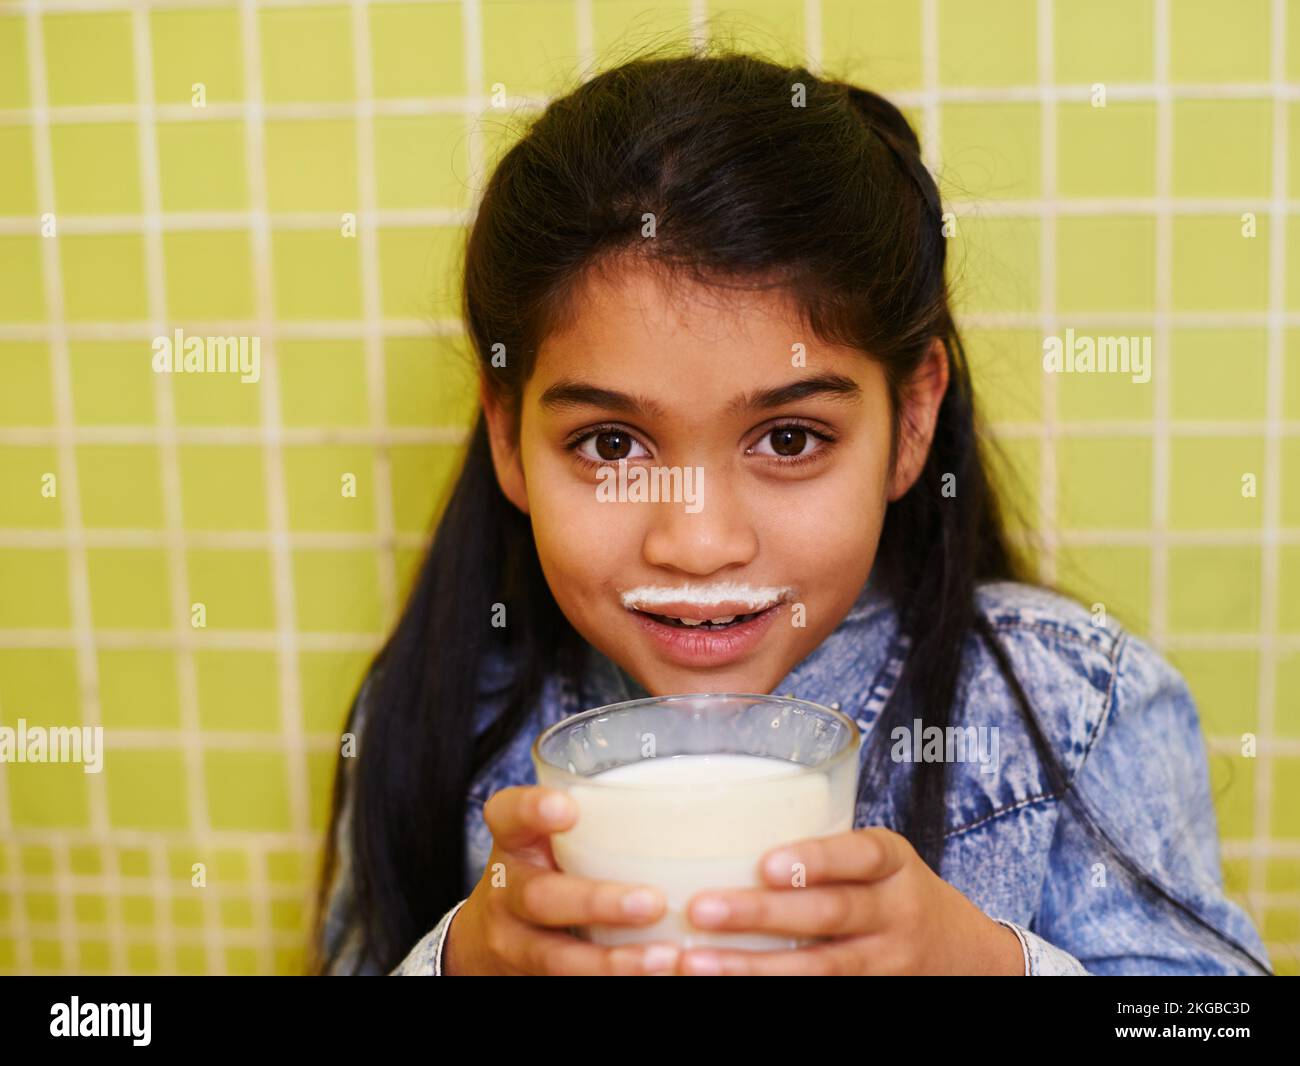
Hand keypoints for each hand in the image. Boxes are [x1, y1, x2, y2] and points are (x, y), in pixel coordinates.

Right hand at [443, 785, 681, 974]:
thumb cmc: (551, 868)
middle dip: (596, 902)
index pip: (509, 815)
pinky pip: (569, 984)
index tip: (568, 809)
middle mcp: (507, 892)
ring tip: (666, 957)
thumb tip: (708, 802)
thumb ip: (603, 821)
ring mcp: (516, 942)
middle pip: (540, 897)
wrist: (496, 939)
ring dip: (614, 961)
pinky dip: (615, 980)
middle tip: (652, 902)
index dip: (532, 810)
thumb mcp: (555, 838)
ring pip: (556, 957)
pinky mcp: (532, 978)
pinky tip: (660, 975)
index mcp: (514, 842)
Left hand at [676, 827, 1023, 974]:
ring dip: (753, 968)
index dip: (816, 859)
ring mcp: (887, 963)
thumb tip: (716, 825)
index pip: (860, 854)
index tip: (766, 864)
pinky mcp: (874, 995)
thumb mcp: (877, 858)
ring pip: (820, 969)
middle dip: (762, 914)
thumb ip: (821, 848)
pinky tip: (726, 986)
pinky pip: (822, 996)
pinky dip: (772, 992)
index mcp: (893, 863)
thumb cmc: (891, 889)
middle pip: (830, 914)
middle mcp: (896, 912)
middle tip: (701, 908)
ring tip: (695, 961)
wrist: (963, 953)